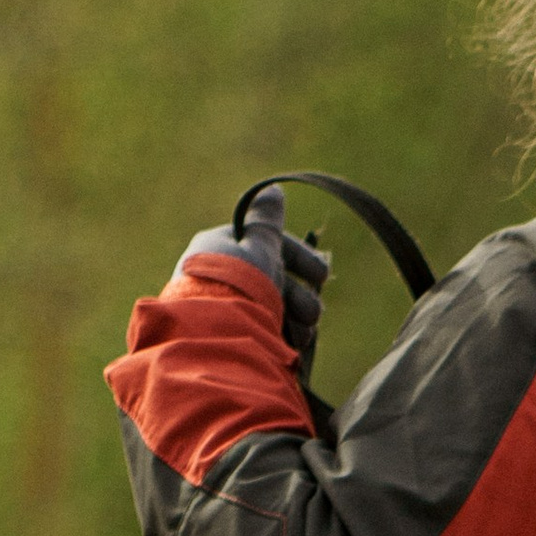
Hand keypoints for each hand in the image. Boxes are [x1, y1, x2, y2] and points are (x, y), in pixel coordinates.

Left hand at [178, 180, 329, 361]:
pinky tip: (293, 345)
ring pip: (270, 308)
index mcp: (220, 248)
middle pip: (272, 282)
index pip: (267, 246)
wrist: (213, 336)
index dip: (300, 259)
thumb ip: (268, 221)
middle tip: (315, 314)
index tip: (322, 275)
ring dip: (295, 319)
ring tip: (304, 334)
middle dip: (301, 298)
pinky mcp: (226, 335)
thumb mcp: (259, 245)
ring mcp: (222, 307)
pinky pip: (262, 329)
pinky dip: (281, 335)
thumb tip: (273, 190)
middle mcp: (219, 276)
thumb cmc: (239, 284)